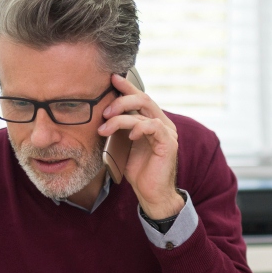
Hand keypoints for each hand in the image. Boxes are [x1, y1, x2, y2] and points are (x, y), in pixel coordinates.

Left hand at [98, 73, 183, 219]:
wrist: (152, 194)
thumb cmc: (138, 171)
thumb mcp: (124, 145)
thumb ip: (120, 129)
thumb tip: (103, 115)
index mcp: (152, 121)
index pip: (140, 97)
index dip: (127, 86)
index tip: (111, 78)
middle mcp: (162, 123)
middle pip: (143, 99)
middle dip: (121, 100)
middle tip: (104, 111)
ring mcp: (167, 132)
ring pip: (144, 112)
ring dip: (121, 118)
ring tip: (105, 128)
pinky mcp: (168, 143)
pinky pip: (153, 127)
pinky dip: (138, 127)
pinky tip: (129, 136)